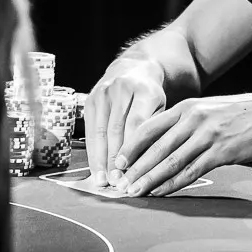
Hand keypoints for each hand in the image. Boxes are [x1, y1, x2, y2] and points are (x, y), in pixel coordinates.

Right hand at [84, 59, 166, 187]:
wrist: (133, 69)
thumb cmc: (150, 97)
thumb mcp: (161, 109)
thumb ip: (155, 133)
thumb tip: (147, 167)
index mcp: (145, 91)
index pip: (136, 123)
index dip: (132, 149)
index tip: (130, 171)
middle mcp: (122, 89)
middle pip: (116, 129)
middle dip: (114, 159)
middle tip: (116, 182)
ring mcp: (104, 93)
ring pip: (100, 131)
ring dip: (100, 158)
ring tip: (103, 180)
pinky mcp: (91, 99)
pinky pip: (90, 129)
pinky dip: (92, 150)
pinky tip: (95, 167)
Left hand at [111, 93, 251, 196]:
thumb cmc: (243, 115)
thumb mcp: (209, 110)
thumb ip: (187, 122)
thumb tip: (164, 141)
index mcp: (187, 107)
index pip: (150, 127)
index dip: (131, 146)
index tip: (117, 162)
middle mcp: (193, 118)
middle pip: (156, 147)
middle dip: (135, 168)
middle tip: (119, 185)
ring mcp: (207, 134)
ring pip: (170, 160)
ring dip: (149, 179)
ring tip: (134, 192)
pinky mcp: (221, 151)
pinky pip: (191, 170)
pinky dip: (173, 184)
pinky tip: (161, 193)